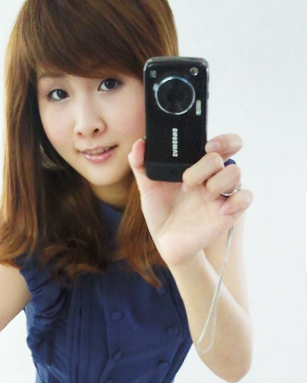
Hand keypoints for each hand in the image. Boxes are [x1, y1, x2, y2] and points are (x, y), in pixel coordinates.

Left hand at [128, 133, 253, 266]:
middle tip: (188, 179)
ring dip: (220, 180)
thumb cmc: (161, 212)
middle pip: (227, 155)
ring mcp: (220, 195)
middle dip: (208, 163)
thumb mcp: (148, 189)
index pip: (219, 144)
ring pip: (236, 174)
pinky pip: (245, 198)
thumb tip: (138, 145)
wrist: (166, 242)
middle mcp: (211, 177)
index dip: (221, 140)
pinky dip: (238, 199)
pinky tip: (221, 207)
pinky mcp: (227, 213)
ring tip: (201, 193)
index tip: (207, 145)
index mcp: (197, 166)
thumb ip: (141, 165)